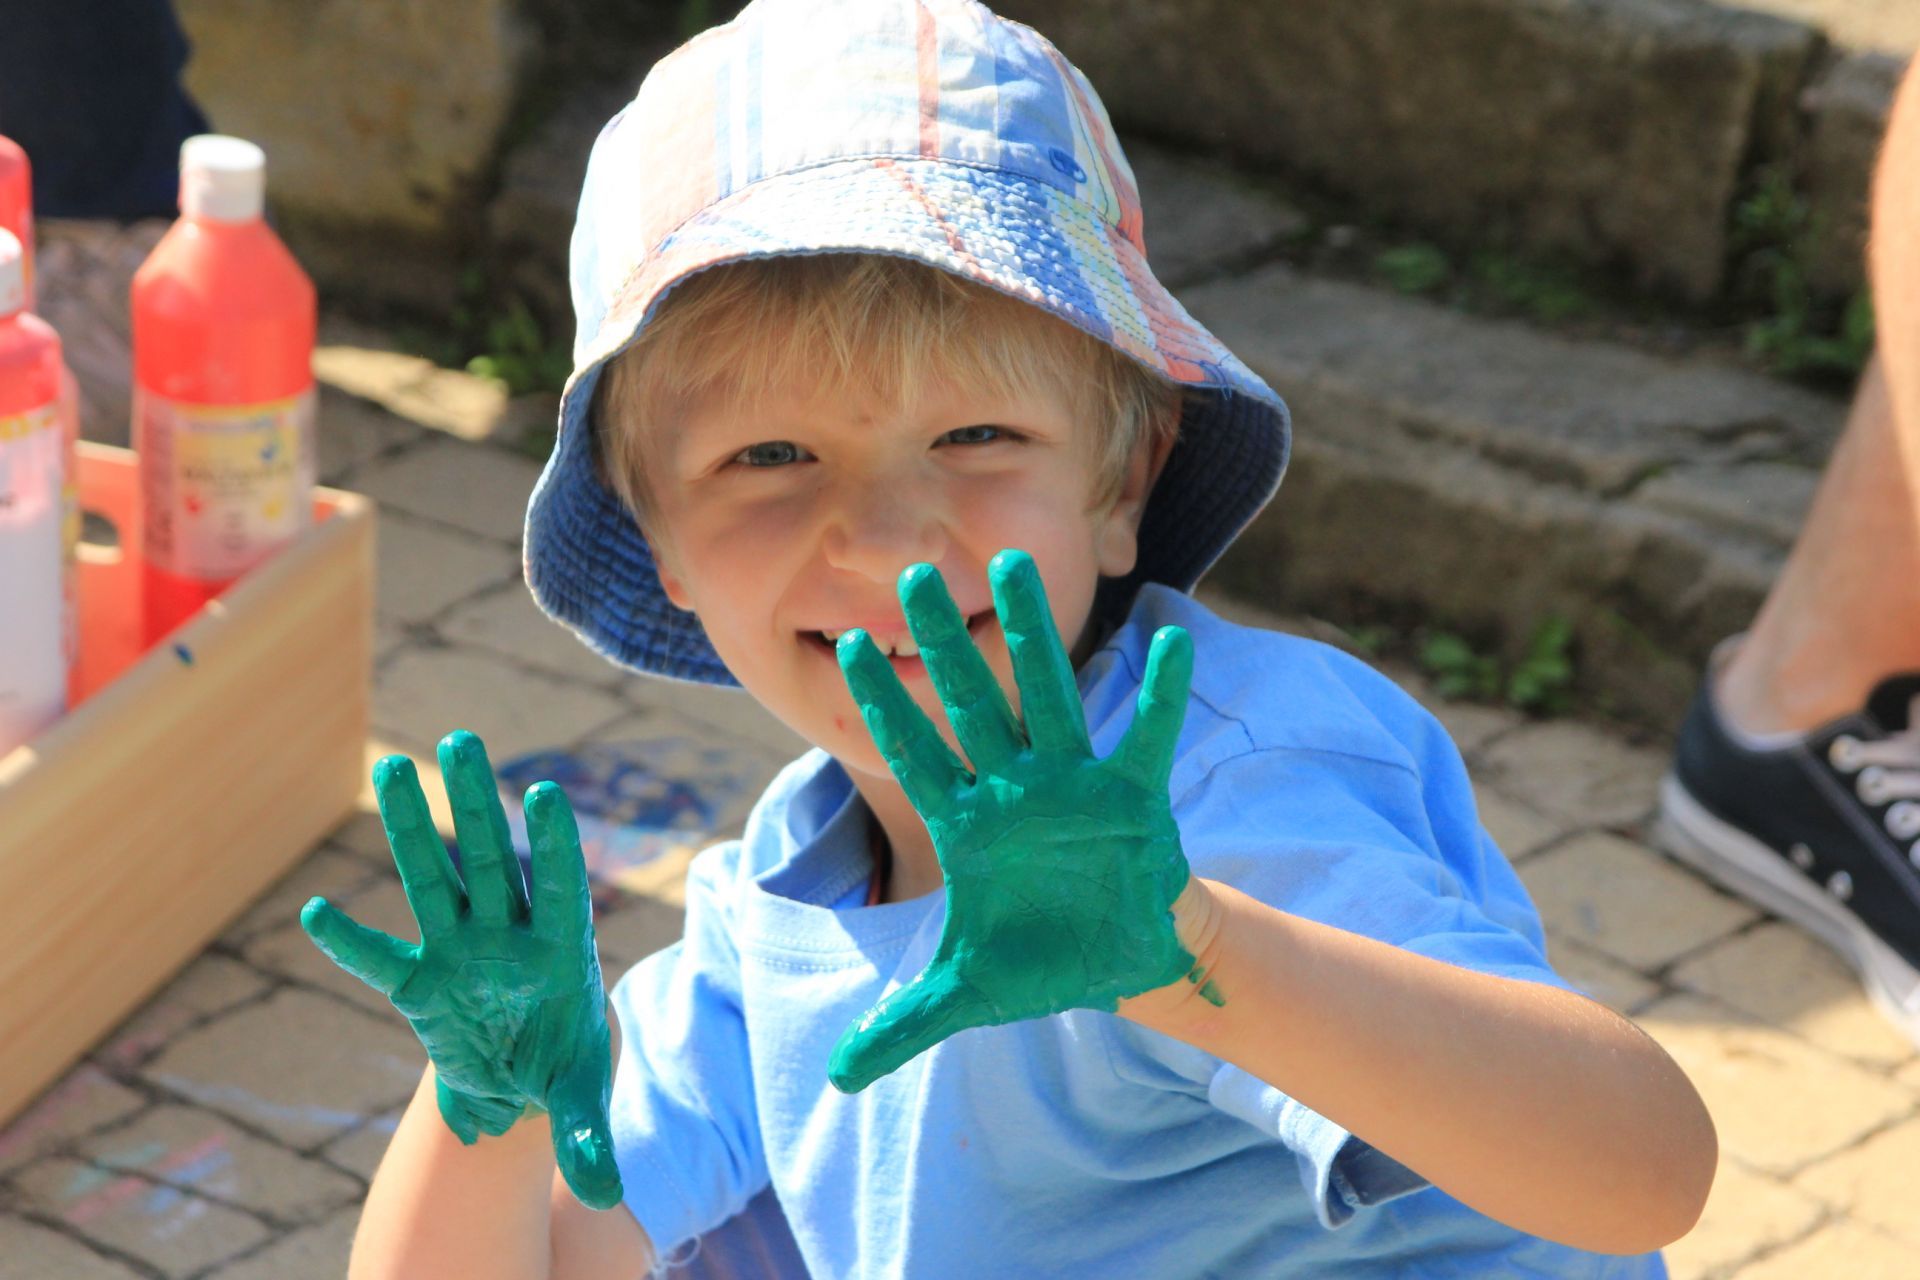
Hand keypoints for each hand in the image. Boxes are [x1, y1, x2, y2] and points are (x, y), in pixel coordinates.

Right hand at [300, 730, 623, 1209]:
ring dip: (413, 829)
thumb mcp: (578, 1103)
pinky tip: (320, 912)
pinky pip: (380, 958)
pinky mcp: (420, 981)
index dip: (555, 844)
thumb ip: (588, 1138)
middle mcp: (509, 933)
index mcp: (560, 947)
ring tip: (393, 770)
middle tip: (463, 739)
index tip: (547, 795)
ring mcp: (460, 949)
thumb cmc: (560, 1069)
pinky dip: (349, 941)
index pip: (561, 883)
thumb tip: (605, 1193)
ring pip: (434, 879)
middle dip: (478, 804)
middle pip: (491, 859)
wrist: (520, 1079)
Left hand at [828, 548, 1199, 1092]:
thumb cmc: (1042, 962)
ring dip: (1031, 634)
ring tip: (1013, 565)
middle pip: (971, 703)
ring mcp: (1074, 786)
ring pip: (1048, 696)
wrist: (1121, 963)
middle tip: (910, 576)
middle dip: (941, 643)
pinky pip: (1146, 736)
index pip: (916, 753)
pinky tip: (1171, 640)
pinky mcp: (1134, 797)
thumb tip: (841, 1077)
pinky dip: (1158, 694)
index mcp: (969, 826)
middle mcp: (1016, 790)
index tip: (843, 647)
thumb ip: (905, 1025)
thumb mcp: (969, 996)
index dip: (883, 704)